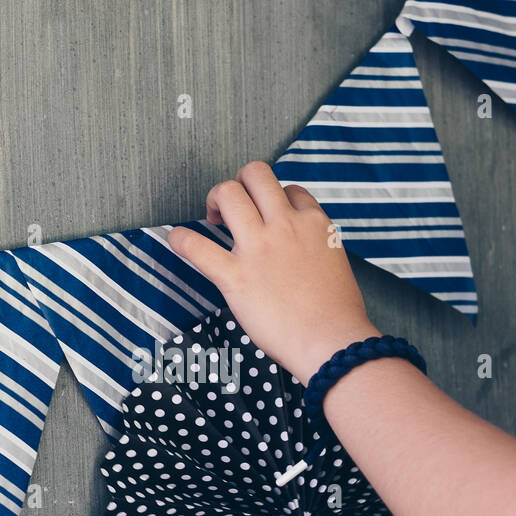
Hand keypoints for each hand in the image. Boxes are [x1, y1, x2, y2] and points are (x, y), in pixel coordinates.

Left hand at [168, 161, 379, 383]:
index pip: (290, 190)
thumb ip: (315, 247)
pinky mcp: (235, 276)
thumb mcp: (336, 263)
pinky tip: (178, 240)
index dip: (276, 200)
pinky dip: (181, 240)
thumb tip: (299, 250)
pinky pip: (196, 246)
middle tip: (233, 208)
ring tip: (214, 219)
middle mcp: (285, 226)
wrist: (331, 341)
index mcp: (314, 224)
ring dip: (215, 199)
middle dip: (240, 184)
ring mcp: (259, 248)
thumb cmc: (338, 313)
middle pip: (256, 174)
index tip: (270, 217)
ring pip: (228, 193)